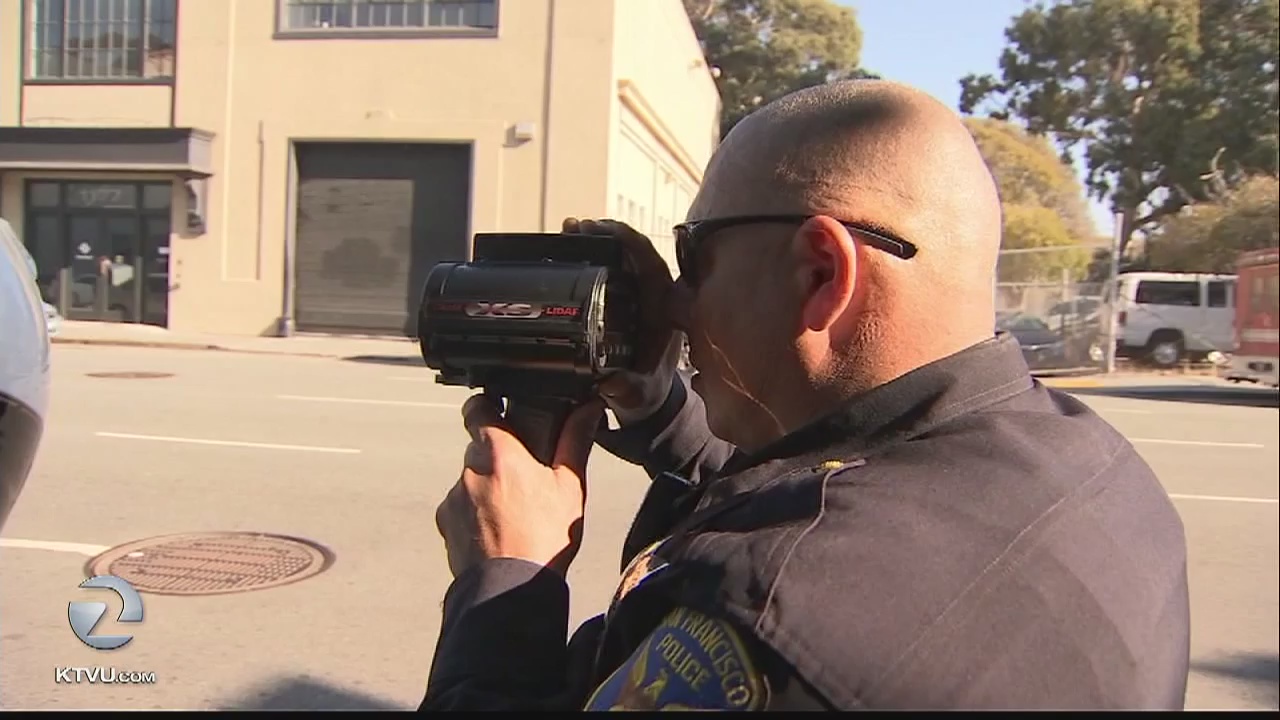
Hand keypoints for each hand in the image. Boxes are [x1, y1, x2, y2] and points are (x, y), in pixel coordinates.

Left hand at [435, 394, 605, 578]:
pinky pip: (459, 506)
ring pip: (470, 478)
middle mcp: (470, 469)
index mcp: (500, 452)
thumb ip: (575, 441)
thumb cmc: (544, 537)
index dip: (487, 405)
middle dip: (498, 455)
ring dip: (487, 485)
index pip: (477, 408)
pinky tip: (498, 529)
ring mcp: (453, 496)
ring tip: (514, 512)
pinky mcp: (446, 522)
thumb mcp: (570, 486)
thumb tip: (587, 409)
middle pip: (479, 447)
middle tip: (523, 474)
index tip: (499, 411)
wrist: (511, 589)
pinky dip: (474, 512)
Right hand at [561, 217, 682, 418]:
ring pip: (617, 255)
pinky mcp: (621, 298)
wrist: (644, 398)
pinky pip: (606, 268)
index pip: (649, 259)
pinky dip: (588, 255)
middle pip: (630, 249)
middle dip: (603, 234)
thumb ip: (628, 389)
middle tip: (574, 228)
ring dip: (594, 241)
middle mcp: (652, 292)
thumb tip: (611, 383)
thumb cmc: (647, 390)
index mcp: (664, 305)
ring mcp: (636, 293)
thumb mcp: (639, 392)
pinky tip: (567, 247)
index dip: (626, 240)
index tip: (601, 230)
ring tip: (566, 231)